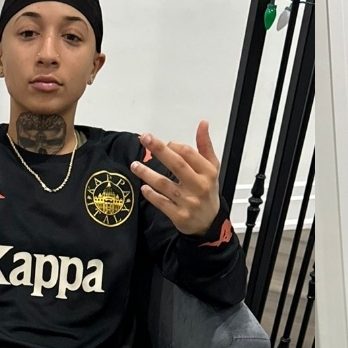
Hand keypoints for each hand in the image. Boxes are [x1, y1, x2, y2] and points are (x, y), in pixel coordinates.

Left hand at [133, 121, 222, 235]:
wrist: (209, 223)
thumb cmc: (208, 192)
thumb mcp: (212, 168)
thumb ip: (205, 146)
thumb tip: (203, 124)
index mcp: (207, 172)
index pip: (188, 153)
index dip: (174, 145)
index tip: (165, 143)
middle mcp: (198, 186)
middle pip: (177, 164)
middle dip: (159, 150)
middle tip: (145, 139)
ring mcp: (188, 202)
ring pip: (164, 184)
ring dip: (147, 173)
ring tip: (135, 165)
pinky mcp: (179, 216)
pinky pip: (161, 203)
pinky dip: (151, 194)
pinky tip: (143, 187)